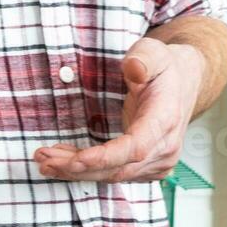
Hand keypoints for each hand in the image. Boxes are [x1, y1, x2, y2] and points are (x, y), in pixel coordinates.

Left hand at [34, 38, 205, 183]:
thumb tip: (134, 68)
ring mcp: (158, 160)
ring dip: (78, 171)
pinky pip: (116, 173)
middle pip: (119, 168)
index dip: (106, 157)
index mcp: (166, 120)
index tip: (76, 161)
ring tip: (45, 162)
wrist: (182, 81)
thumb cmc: (163, 67)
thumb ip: (143, 58)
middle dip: (79, 167)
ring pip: (114, 175)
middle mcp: (165, 147)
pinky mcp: (147, 166)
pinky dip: (88, 170)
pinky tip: (63, 160)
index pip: (136, 147)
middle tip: (44, 160)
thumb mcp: (153, 52)